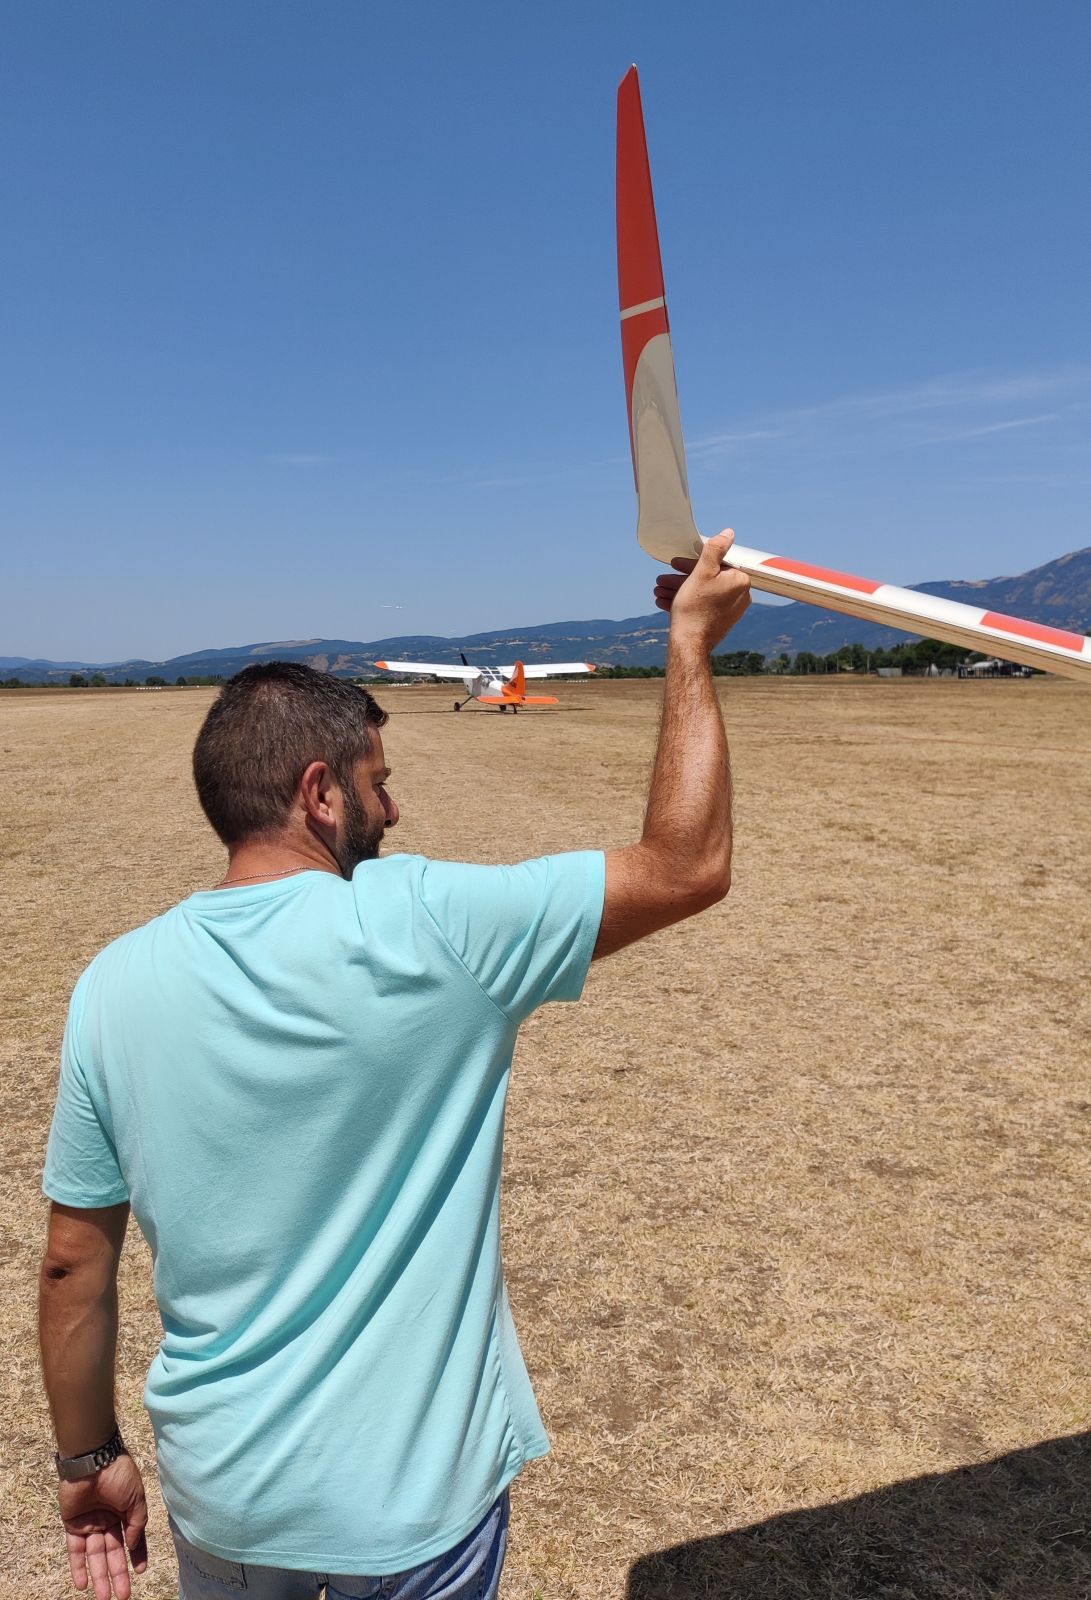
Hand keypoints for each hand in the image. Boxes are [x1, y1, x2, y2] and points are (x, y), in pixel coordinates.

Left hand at [58, 1455, 148, 1599]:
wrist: (93, 1460)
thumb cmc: (119, 1475)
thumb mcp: (137, 1498)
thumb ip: (137, 1523)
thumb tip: (133, 1546)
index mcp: (126, 1511)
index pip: (133, 1539)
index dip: (137, 1555)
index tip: (140, 1571)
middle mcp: (109, 1519)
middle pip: (113, 1552)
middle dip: (118, 1574)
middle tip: (122, 1596)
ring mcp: (91, 1523)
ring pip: (95, 1555)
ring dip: (99, 1576)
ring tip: (103, 1597)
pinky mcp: (73, 1524)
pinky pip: (75, 1550)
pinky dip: (78, 1567)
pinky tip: (82, 1584)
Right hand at [654, 530, 750, 653]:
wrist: (689, 643)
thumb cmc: (693, 608)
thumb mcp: (701, 572)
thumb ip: (715, 550)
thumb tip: (728, 533)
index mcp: (740, 580)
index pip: (716, 563)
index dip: (692, 563)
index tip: (676, 564)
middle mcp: (741, 595)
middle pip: (708, 578)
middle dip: (682, 578)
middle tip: (663, 579)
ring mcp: (732, 610)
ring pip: (703, 592)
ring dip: (680, 590)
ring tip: (660, 592)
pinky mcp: (723, 620)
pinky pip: (705, 605)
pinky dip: (688, 601)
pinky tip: (668, 602)